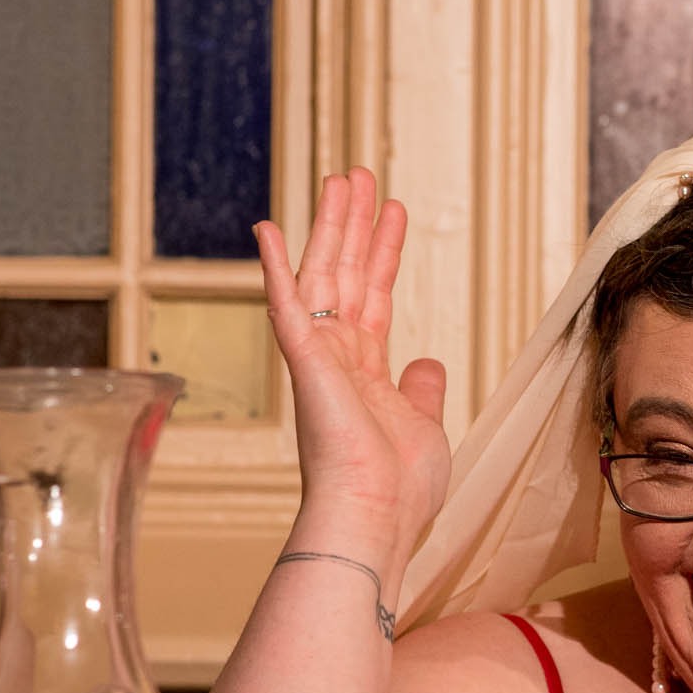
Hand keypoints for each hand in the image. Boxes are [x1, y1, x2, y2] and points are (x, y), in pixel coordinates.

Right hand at [257, 169, 450, 574]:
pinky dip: (273, 266)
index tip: (391, 211)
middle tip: (360, 174)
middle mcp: (338, 359)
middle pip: (347, 274)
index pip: (374, 296)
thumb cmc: (400, 489)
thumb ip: (421, 389)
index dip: (383, 252)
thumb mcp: (424, 425)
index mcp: (365, 372)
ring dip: (331, 225)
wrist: (377, 518)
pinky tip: (265, 227)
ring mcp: (319, 359)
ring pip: (322, 275)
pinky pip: (286, 306)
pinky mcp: (305, 364)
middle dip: (354, 223)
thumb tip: (427, 361)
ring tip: (343, 177)